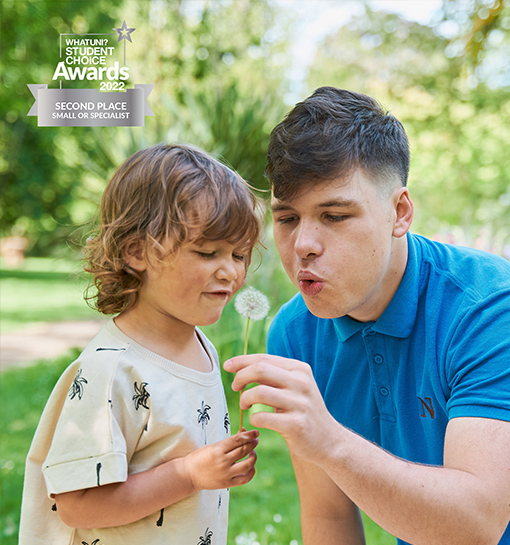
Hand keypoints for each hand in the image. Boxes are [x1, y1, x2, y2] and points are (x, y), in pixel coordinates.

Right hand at [184, 429, 258, 491]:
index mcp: (218, 449)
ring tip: (252, 453)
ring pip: (247, 464)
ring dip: (253, 456)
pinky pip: (245, 478)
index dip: (249, 435)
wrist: (188, 475)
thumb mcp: (213, 446)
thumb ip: (228, 442)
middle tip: (255, 440)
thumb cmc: (200, 457)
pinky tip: (251, 466)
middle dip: (252, 443)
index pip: (238, 440)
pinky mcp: (227, 484)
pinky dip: (251, 472)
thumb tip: (244, 433)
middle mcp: (223, 461)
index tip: (256, 432)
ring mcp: (226, 474)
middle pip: (244, 450)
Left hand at [224, 354, 339, 463]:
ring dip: (245, 398)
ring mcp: (299, 404)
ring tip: (244, 404)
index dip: (242, 361)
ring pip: (259, 392)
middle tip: (235, 387)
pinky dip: (253, 418)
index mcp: (299, 369)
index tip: (228, 366)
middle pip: (260, 370)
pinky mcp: (296, 425)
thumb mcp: (294, 386)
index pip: (264, 358)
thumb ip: (273, 375)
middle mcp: (301, 383)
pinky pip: (262, 417)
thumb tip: (241, 366)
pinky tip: (256, 420)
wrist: (328, 441)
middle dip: (241, 377)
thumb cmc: (302, 410)